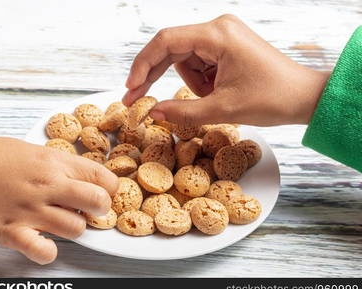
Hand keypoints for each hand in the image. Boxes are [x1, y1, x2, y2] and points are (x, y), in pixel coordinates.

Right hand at [0, 137, 117, 263]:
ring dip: (75, 228)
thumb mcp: (29, 149)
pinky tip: (42, 241)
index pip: (102, 177)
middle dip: (102, 208)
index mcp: (53, 162)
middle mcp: (47, 186)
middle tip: (92, 209)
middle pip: (98, 202)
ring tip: (61, 222)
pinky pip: (45, 251)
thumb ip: (57, 164)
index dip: (110, 187)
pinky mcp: (12, 232)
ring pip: (77, 229)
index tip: (105, 191)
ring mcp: (31, 210)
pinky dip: (48, 250)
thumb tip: (78, 177)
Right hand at [123, 14, 329, 125]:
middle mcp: (218, 28)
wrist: (304, 97)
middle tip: (137, 100)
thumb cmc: (273, 99)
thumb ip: (182, 111)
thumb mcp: (223, 110)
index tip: (131, 89)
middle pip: (172, 49)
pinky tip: (218, 94)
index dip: (143, 65)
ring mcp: (223, 36)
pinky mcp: (227, 47)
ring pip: (186, 60)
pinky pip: (200, 64)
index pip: (165, 42)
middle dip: (155, 76)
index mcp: (217, 34)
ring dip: (191, 84)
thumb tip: (152, 113)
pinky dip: (201, 83)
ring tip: (213, 99)